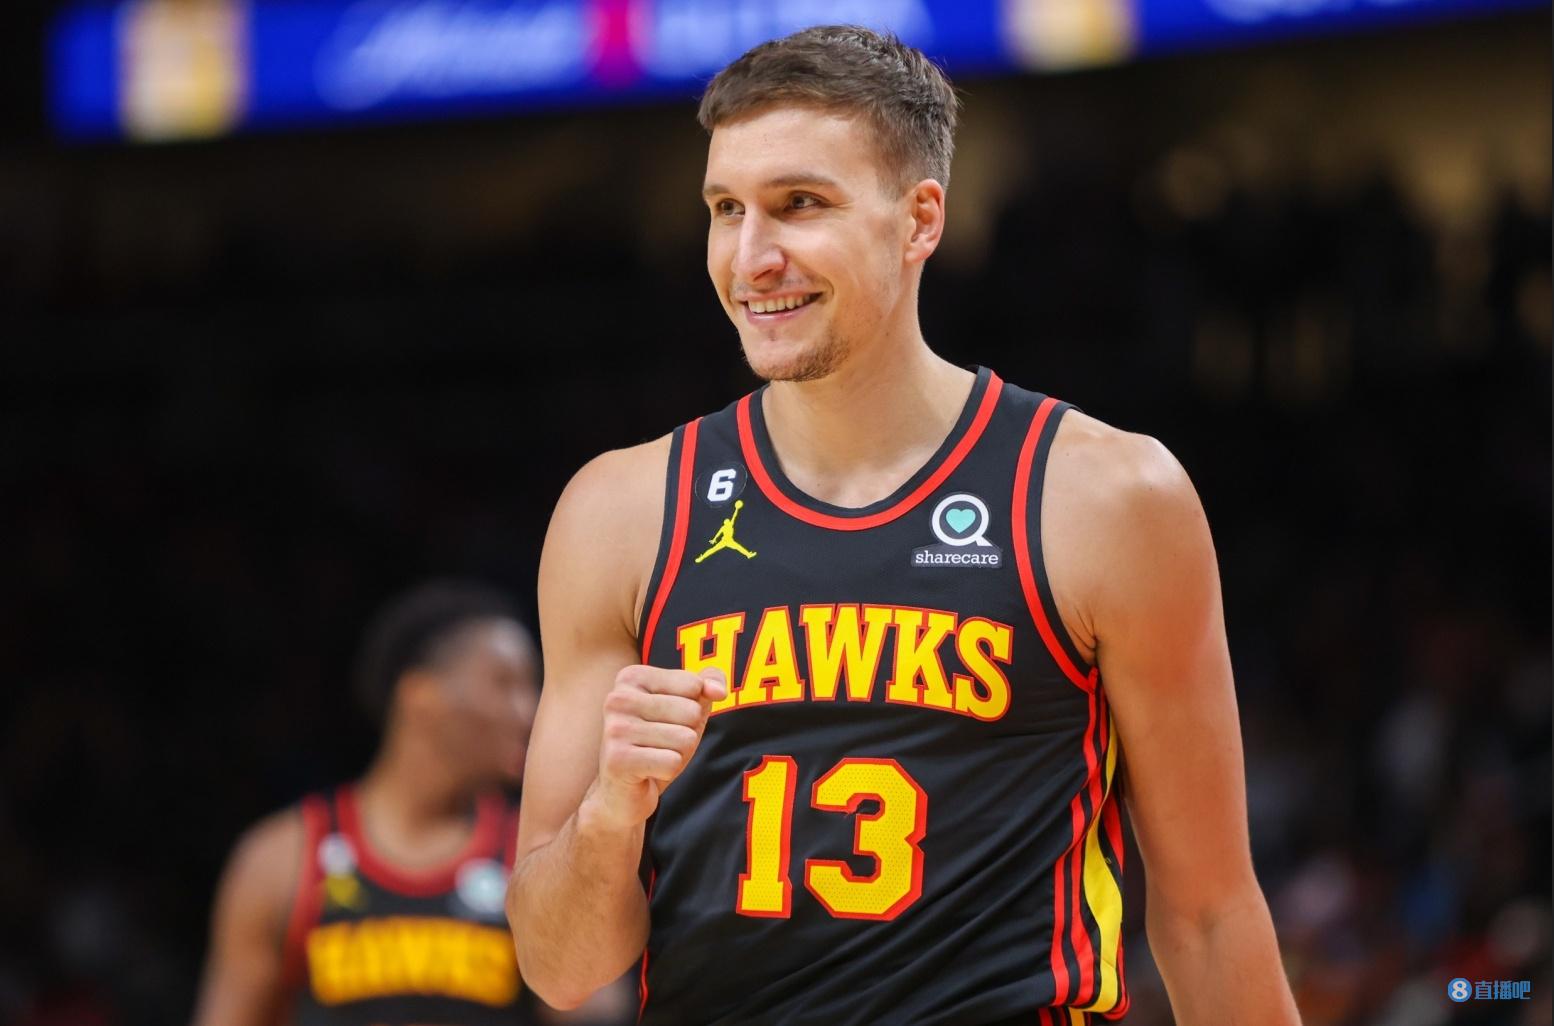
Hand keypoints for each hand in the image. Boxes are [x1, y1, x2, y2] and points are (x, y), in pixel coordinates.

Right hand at [582, 665, 726, 831]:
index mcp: (632, 677)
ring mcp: (615, 729)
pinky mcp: (618, 759)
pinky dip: (668, 771)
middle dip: (687, 733)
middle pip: (691, 712)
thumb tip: (718, 690)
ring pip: (685, 739)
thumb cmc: (657, 742)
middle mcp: (618, 698)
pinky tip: (648, 772)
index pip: (693, 684)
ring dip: (678, 754)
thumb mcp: (688, 706)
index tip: (667, 721)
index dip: (692, 708)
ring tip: (655, 757)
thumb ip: (708, 683)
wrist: (623, 791)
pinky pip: (672, 762)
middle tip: (661, 744)